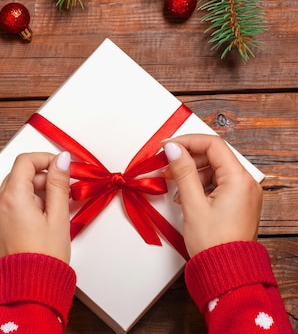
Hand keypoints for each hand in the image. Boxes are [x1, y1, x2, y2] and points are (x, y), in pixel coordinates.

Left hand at [0, 151, 71, 262]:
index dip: (44, 159)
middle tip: (62, 192)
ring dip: (31, 195)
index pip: (25, 161)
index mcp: (12, 197)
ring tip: (52, 213)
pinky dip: (21, 209)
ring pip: (11, 193)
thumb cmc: (45, 257)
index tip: (60, 166)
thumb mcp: (58, 216)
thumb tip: (60, 160)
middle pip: (17, 177)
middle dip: (40, 179)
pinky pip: (5, 210)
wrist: (29, 289)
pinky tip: (37, 225)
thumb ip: (58, 184)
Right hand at [162, 134, 262, 256]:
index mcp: (239, 179)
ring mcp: (244, 193)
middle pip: (214, 155)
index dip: (187, 141)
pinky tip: (186, 195)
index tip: (167, 146)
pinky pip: (218, 182)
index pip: (213, 145)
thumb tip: (174, 148)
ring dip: (192, 172)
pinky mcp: (238, 202)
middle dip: (188, 158)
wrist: (226, 271)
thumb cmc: (213, 243)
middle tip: (166, 166)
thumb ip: (183, 171)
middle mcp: (246, 183)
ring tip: (175, 184)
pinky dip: (200, 183)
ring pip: (215, 168)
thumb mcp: (192, 203)